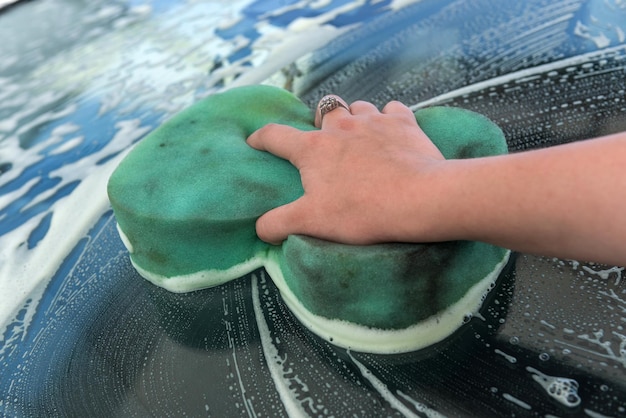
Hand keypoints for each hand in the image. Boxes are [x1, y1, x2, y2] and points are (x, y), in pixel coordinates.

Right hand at [246, 96, 445, 244]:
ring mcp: (373, 120)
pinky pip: (392, 109)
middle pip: (323, 110)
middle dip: (321, 121)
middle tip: (325, 141)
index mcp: (313, 149)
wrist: (418, 199)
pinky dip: (389, 117)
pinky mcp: (404, 123)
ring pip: (358, 107)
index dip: (262, 137)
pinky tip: (391, 131)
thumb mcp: (311, 222)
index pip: (276, 136)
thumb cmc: (361, 210)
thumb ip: (279, 223)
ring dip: (355, 117)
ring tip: (359, 136)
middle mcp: (340, 126)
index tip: (255, 140)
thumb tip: (260, 228)